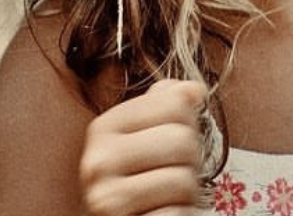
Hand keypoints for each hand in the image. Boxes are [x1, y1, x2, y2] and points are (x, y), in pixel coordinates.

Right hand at [79, 79, 207, 215]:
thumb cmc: (139, 179)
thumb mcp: (145, 135)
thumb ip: (165, 106)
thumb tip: (194, 88)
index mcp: (104, 128)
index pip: (176, 102)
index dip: (188, 121)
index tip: (171, 140)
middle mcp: (98, 161)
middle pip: (183, 139)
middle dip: (190, 160)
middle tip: (171, 173)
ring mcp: (107, 199)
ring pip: (183, 179)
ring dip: (186, 192)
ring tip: (166, 196)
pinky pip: (176, 213)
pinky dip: (179, 214)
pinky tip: (161, 213)